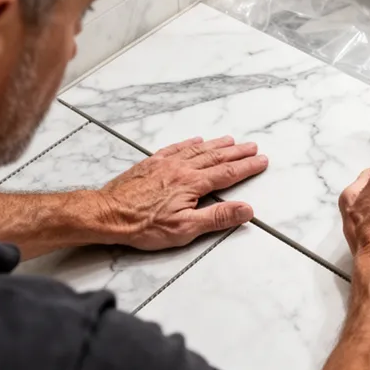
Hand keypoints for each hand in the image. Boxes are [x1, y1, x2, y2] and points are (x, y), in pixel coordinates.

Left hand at [97, 136, 267, 249]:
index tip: (261, 161)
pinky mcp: (151, 163)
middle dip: (237, 153)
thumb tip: (246, 209)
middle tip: (252, 147)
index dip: (247, 167)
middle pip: (215, 157)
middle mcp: (181, 168)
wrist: (108, 214)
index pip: (227, 174)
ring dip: (217, 145)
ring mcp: (165, 163)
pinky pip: (175, 148)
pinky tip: (196, 140)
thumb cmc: (144, 225)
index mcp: (192, 184)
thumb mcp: (184, 229)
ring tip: (231, 140)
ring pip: (197, 150)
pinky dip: (189, 143)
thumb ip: (217, 218)